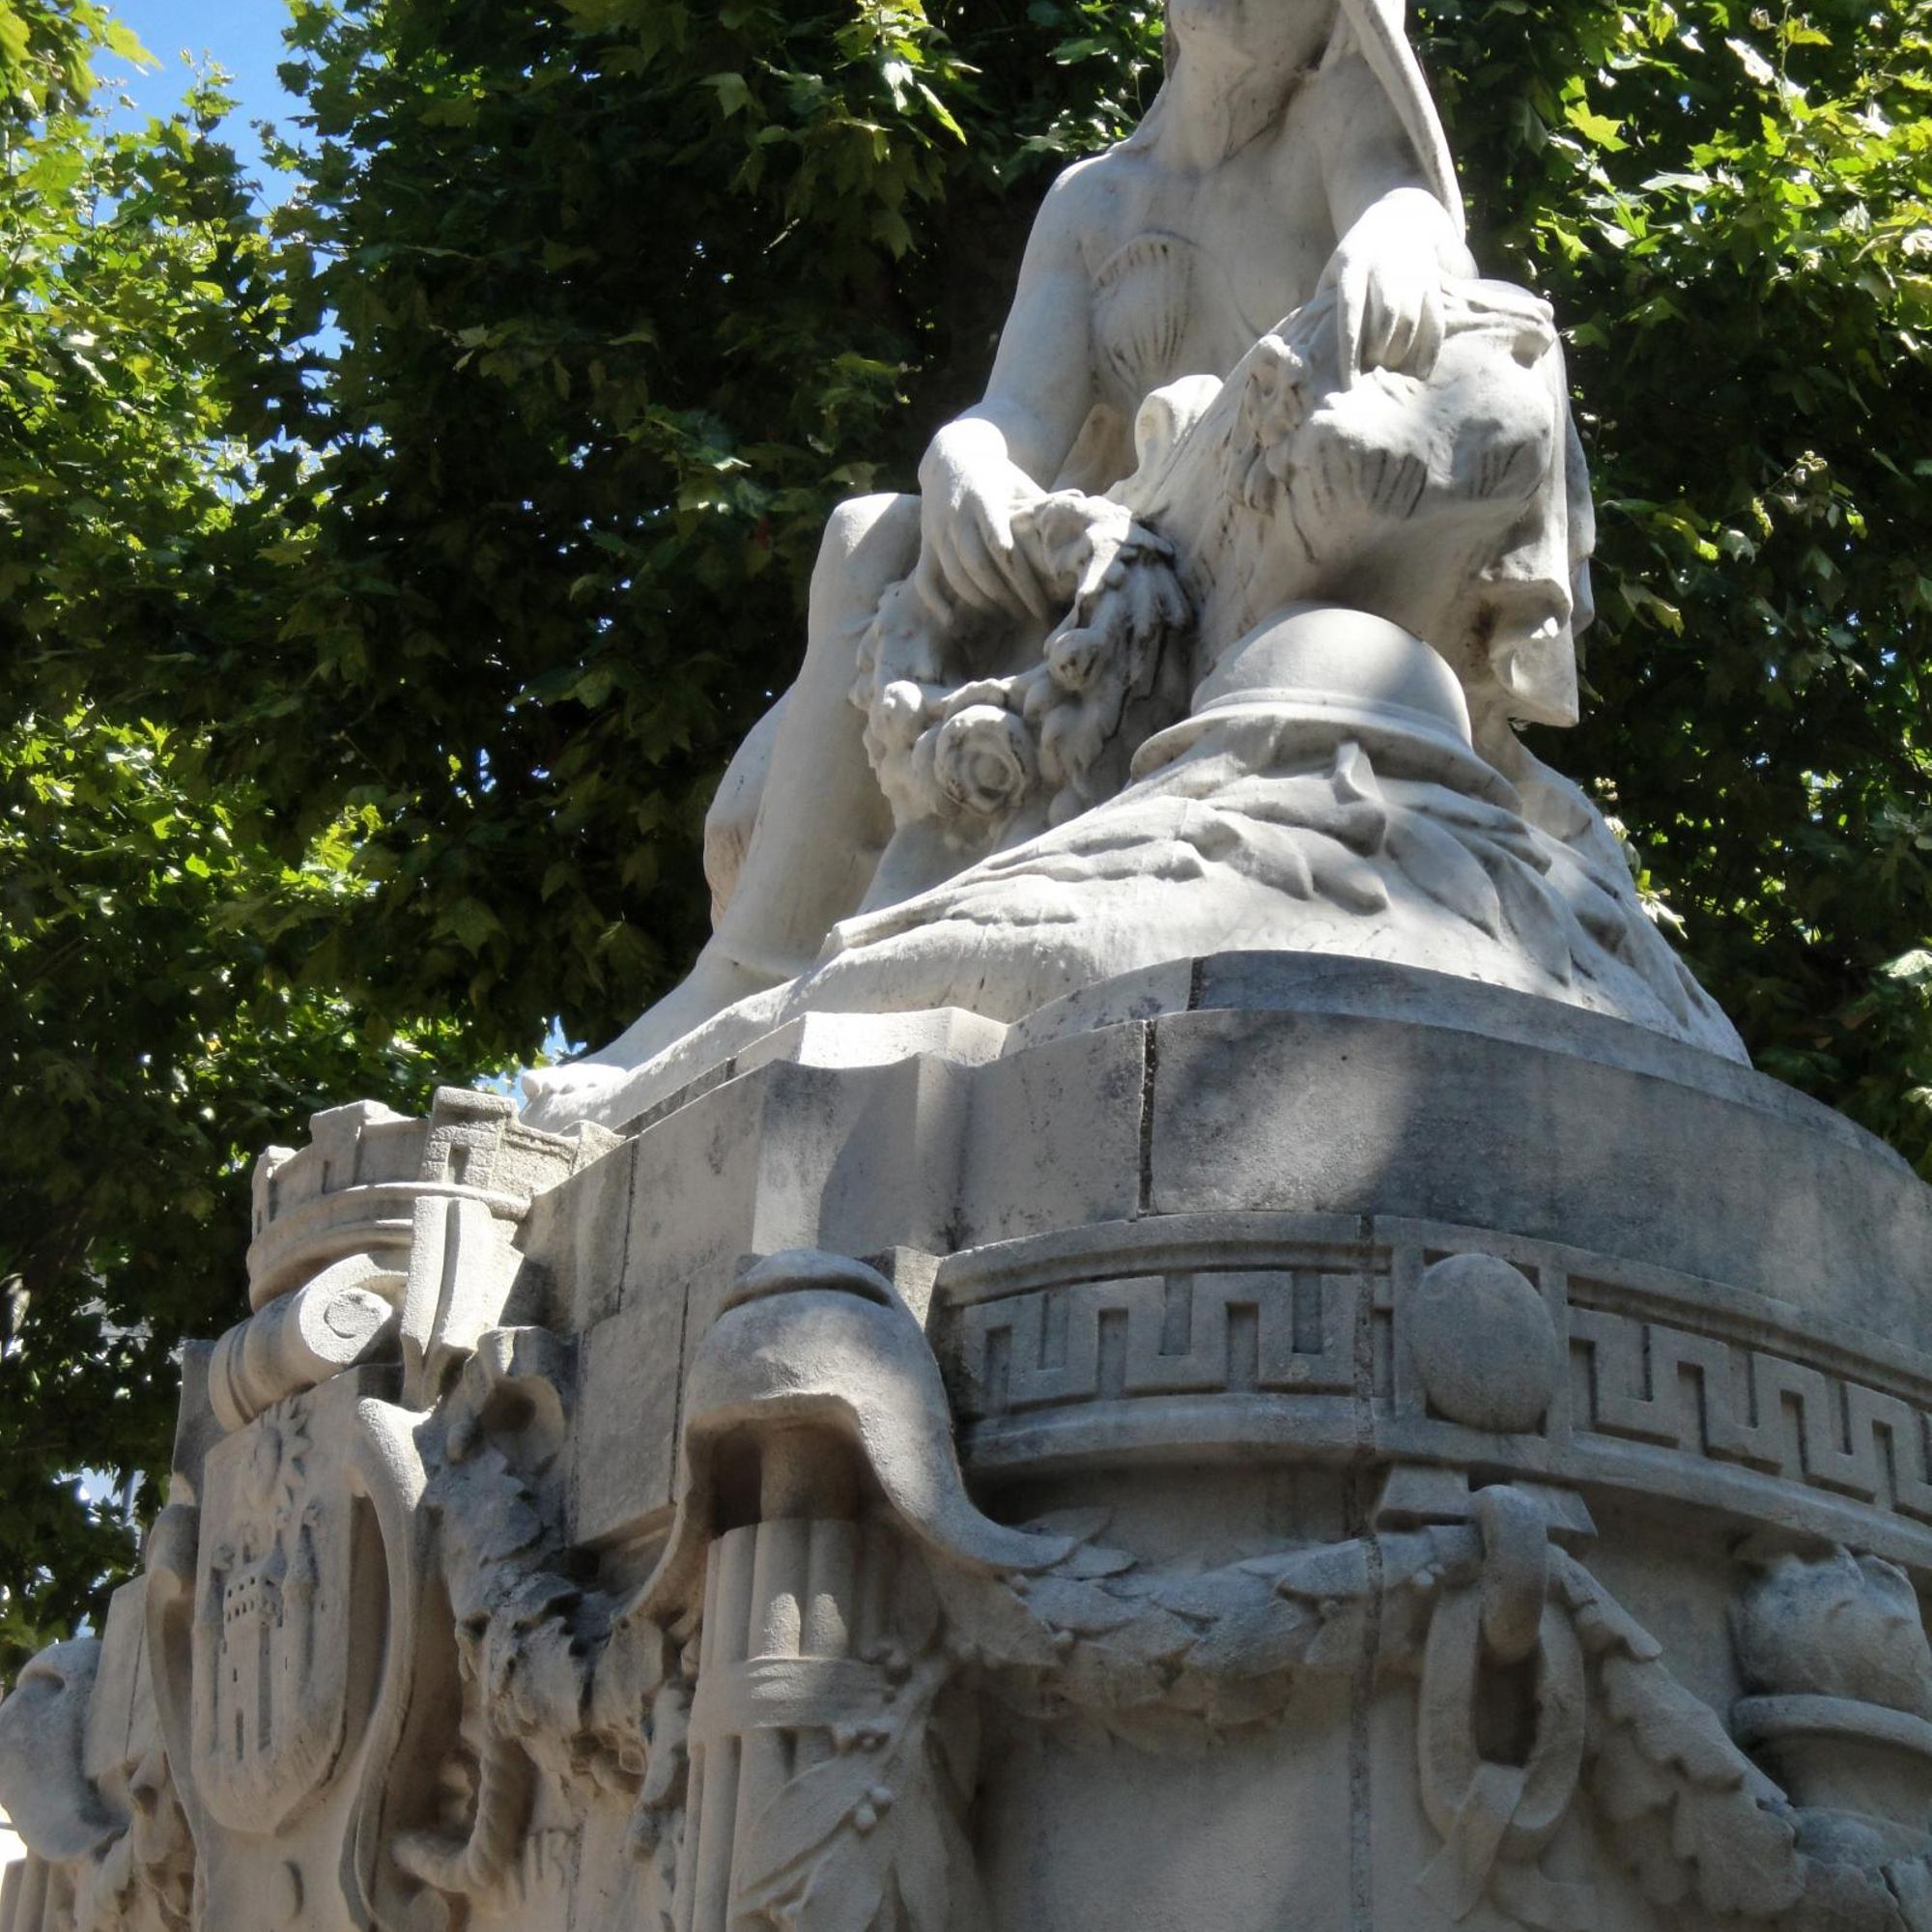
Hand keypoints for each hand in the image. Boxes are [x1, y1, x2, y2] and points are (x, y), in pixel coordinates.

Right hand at [918, 427, 1054, 620]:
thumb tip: (1084, 526)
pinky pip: (924, 581)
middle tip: (1030, 617)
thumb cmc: (1000, 479)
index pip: (1003, 547)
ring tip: (1007, 618)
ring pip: (956, 577)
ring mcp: (937, 532)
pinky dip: (937, 605)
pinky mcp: (925, 544)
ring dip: (982, 603)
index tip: (1043, 604)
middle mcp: (957, 516)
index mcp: (985, 500)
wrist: (953, 459)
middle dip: (1007, 597)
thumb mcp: (1023, 486)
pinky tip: (957, 624)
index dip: (1024, 581)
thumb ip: (1045, 509)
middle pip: (980, 567)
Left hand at [1323, 187, 1465, 389]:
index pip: (1351, 312)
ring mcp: (1413, 274)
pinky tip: (1422, 372)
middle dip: (1377, 351)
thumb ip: (1321, 305)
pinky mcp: (1433, 282)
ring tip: (1389, 367)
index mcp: (1353, 266)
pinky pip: (1435, 320)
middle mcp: (1385, 268)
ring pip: (1410, 321)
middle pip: (1385, 318)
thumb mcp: (1333, 272)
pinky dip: (1430, 349)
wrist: (1401, 217)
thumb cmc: (1355, 258)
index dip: (1350, 350)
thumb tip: (1305, 352)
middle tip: (1371, 370)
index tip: (1348, 383)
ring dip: (1399, 352)